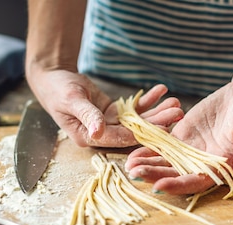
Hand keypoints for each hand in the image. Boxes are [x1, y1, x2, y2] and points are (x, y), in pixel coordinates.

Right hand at [28, 69, 183, 147]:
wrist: (54, 78)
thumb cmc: (57, 89)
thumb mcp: (71, 100)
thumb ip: (87, 115)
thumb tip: (99, 132)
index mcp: (89, 137)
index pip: (119, 138)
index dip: (141, 134)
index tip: (162, 128)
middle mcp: (102, 134)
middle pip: (134, 131)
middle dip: (157, 123)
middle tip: (178, 112)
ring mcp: (110, 124)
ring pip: (138, 121)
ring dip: (157, 112)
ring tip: (176, 102)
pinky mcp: (115, 114)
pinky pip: (135, 110)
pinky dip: (148, 100)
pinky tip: (162, 90)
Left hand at [125, 82, 232, 193]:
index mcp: (220, 169)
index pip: (194, 182)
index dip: (176, 185)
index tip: (157, 186)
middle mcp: (202, 164)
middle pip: (174, 174)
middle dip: (153, 175)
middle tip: (133, 173)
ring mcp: (190, 150)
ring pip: (165, 161)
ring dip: (147, 164)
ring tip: (128, 165)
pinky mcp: (182, 136)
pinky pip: (163, 145)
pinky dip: (148, 149)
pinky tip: (132, 151)